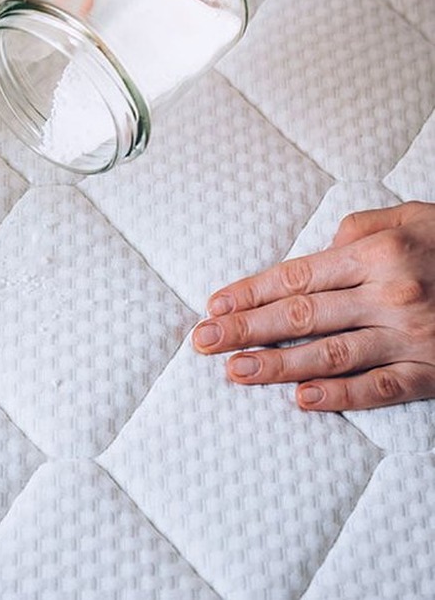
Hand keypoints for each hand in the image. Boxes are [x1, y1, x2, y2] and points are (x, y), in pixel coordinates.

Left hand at [192, 202, 434, 410]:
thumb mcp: (405, 217)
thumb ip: (353, 233)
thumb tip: (310, 255)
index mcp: (376, 253)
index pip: (297, 275)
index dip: (251, 292)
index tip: (215, 305)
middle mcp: (389, 295)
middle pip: (301, 316)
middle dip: (246, 329)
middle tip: (204, 341)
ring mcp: (411, 337)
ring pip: (331, 354)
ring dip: (278, 366)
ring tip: (236, 371)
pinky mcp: (431, 371)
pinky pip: (378, 387)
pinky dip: (339, 395)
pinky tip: (302, 400)